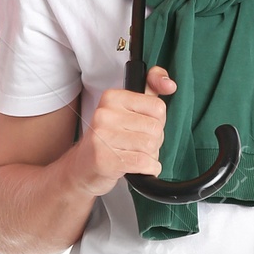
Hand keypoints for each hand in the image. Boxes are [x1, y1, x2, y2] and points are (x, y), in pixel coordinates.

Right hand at [73, 65, 176, 195]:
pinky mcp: (104, 159)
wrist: (83, 167)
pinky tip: (140, 168)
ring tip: (135, 155)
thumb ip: (152, 89)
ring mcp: (103, 136)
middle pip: (155, 128)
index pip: (157, 107)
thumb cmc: (111, 138)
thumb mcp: (130, 109)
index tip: (143, 127)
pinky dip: (149, 168)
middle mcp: (105, 114)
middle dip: (154, 141)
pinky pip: (143, 162)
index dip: (157, 122)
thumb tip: (170, 85)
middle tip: (138, 145)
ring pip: (150, 146)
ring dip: (151, 156)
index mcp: (112, 97)